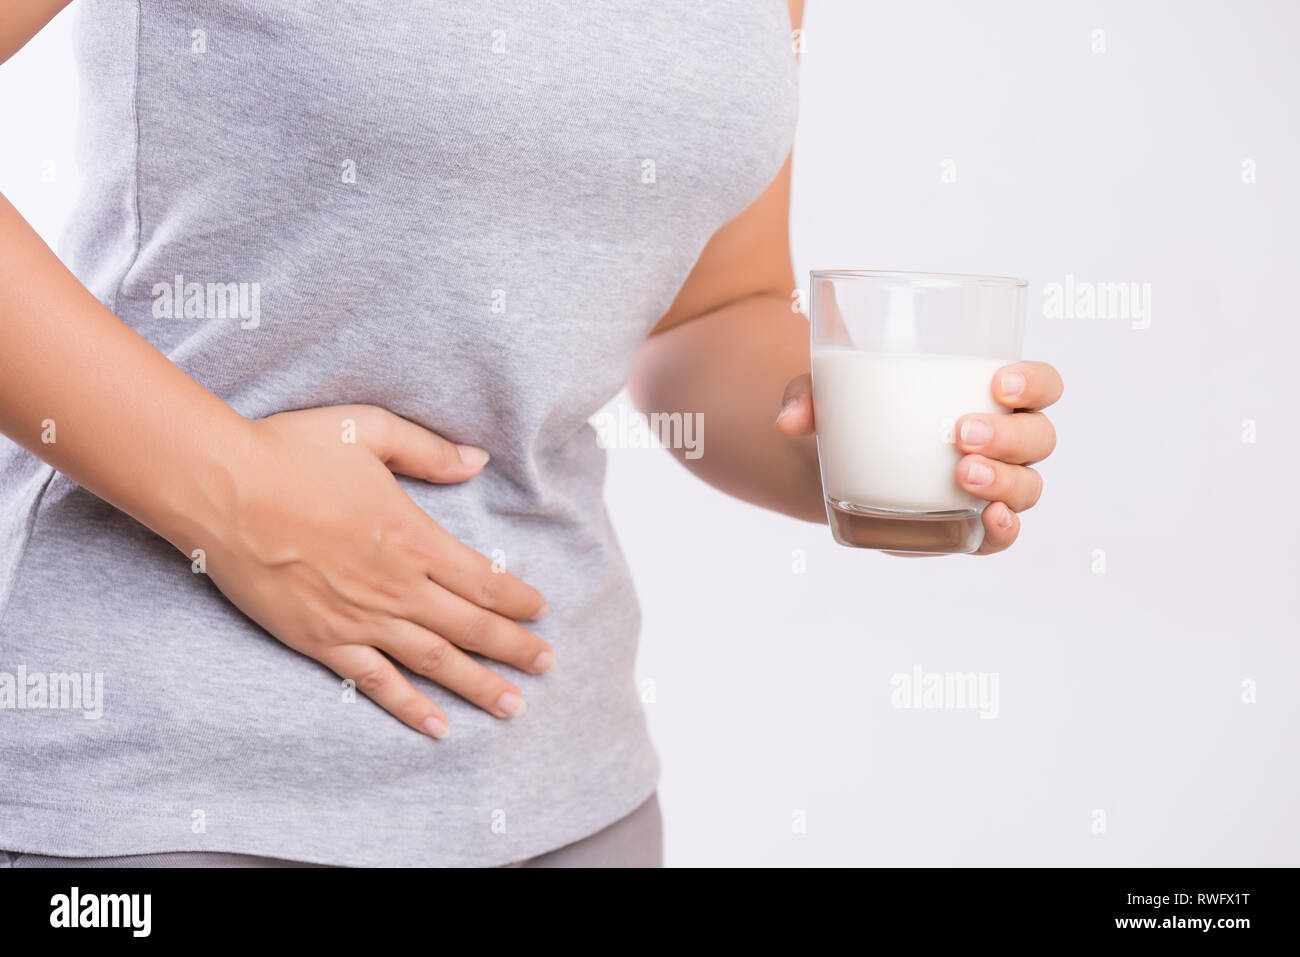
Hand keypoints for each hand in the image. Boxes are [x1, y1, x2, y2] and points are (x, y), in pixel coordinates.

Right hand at [188, 405, 552, 739]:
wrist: (221, 488)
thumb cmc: (293, 452)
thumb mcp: (370, 431)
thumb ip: (429, 451)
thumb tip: (477, 461)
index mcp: (414, 537)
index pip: (485, 581)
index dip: (519, 601)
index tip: (541, 613)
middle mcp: (397, 586)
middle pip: (472, 628)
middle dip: (515, 649)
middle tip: (548, 665)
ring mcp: (360, 619)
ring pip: (435, 662)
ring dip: (479, 685)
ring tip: (513, 706)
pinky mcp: (322, 641)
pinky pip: (376, 681)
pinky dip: (410, 706)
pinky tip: (437, 726)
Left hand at [775, 361, 1062, 554]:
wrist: (833, 465)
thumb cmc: (851, 412)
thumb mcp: (828, 393)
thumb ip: (807, 394)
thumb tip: (788, 420)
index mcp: (991, 395)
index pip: (1040, 385)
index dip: (1035, 382)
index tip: (1000, 381)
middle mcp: (1004, 442)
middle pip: (1037, 437)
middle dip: (1009, 435)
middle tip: (962, 433)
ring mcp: (990, 487)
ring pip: (1027, 485)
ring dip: (1003, 480)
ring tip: (962, 473)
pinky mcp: (966, 528)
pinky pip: (1001, 535)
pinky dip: (1004, 530)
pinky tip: (989, 520)